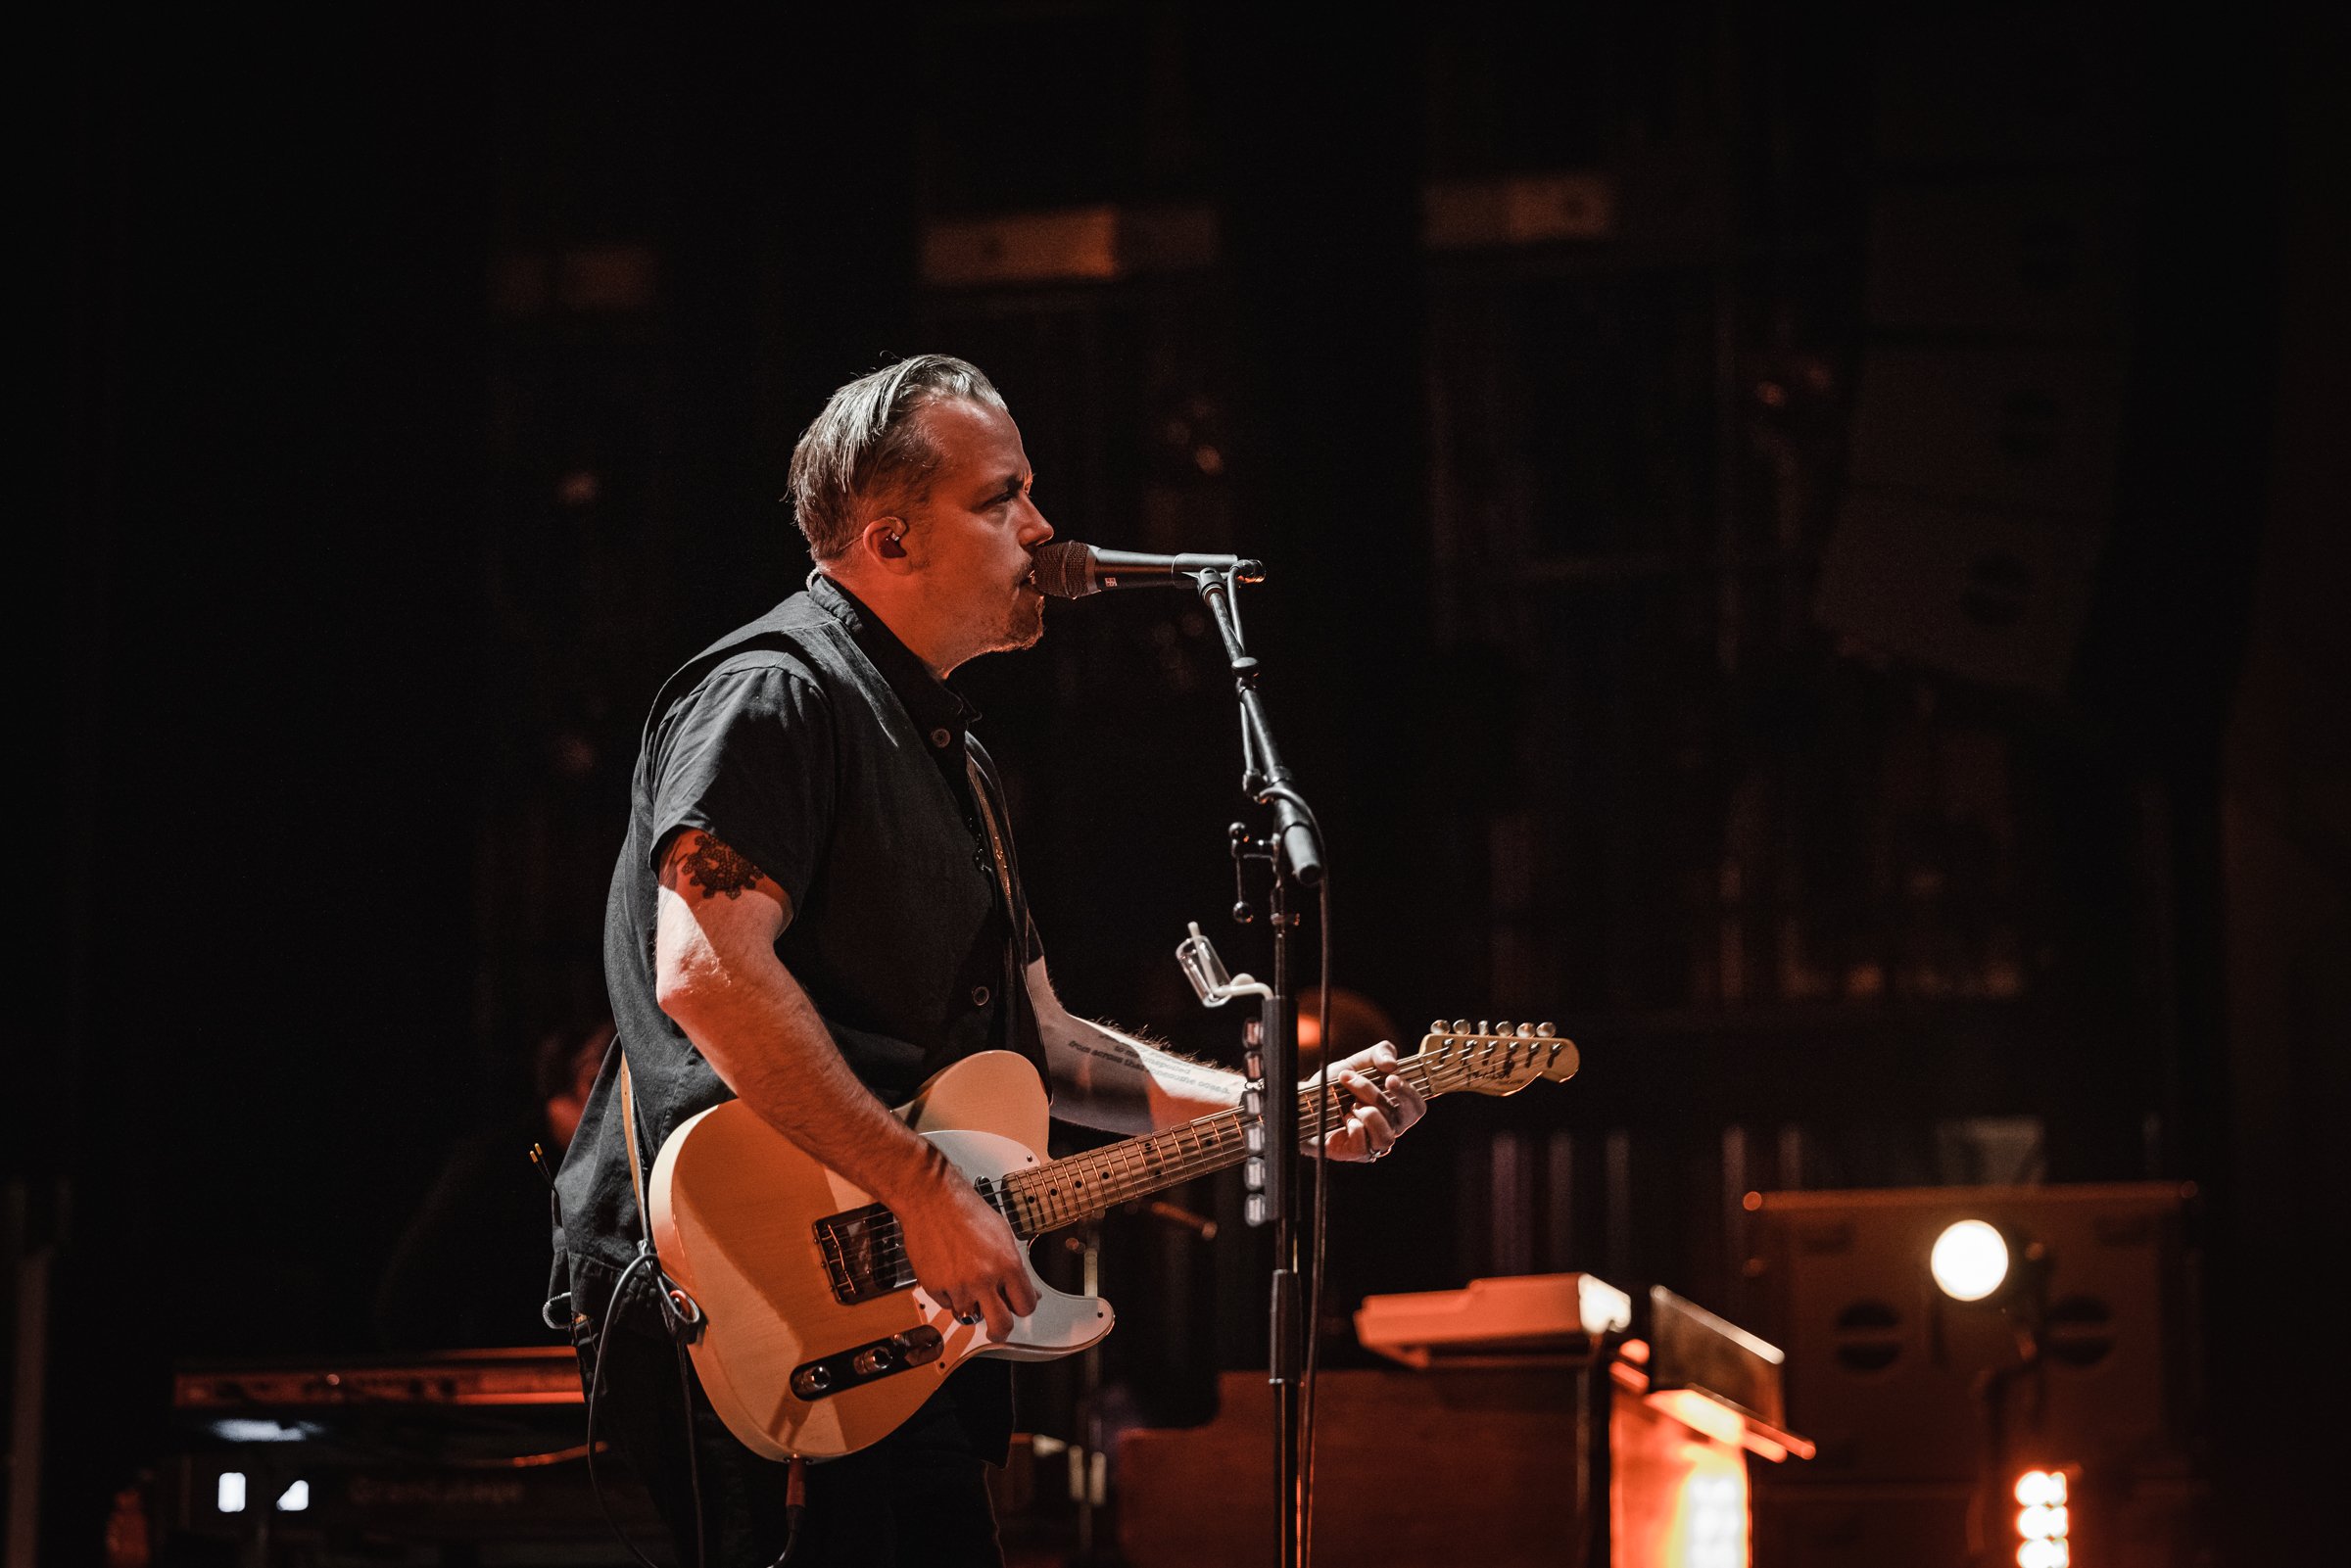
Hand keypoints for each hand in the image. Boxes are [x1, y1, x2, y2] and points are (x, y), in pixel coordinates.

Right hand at [892, 1153, 1038, 1338]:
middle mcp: (984, 1279)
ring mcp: (958, 1286)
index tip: (1017, 1307)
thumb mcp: (1003, 1235)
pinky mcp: (935, 1287)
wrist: (932, 1200)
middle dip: (1001, 1331)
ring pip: (969, 1315)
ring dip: (969, 1303)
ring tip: (965, 1279)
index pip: (1026, 1306)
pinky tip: (949, 1271)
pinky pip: (946, 1304)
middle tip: (997, 1329)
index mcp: (1007, 1264)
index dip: (1022, 1307)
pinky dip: (948, 1294)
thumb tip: (1025, 1290)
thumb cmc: (967, 1211)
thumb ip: (1015, 1267)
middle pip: (1001, 1326)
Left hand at [1305, 1041, 1427, 1162]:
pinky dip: (1354, 1128)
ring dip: (1368, 1113)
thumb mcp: (1357, 1062)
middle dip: (1378, 1096)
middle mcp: (1389, 1126)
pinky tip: (1344, 1119)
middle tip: (1356, 1082)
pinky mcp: (1356, 1153)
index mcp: (1395, 1106)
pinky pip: (1364, 1147)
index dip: (1410, 1094)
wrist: (1305, 1101)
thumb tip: (1392, 1063)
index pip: (1417, 1107)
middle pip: (1403, 1119)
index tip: (1391, 1077)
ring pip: (1386, 1135)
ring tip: (1350, 1104)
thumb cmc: (1336, 1085)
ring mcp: (1374, 1142)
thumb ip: (1379, 1053)